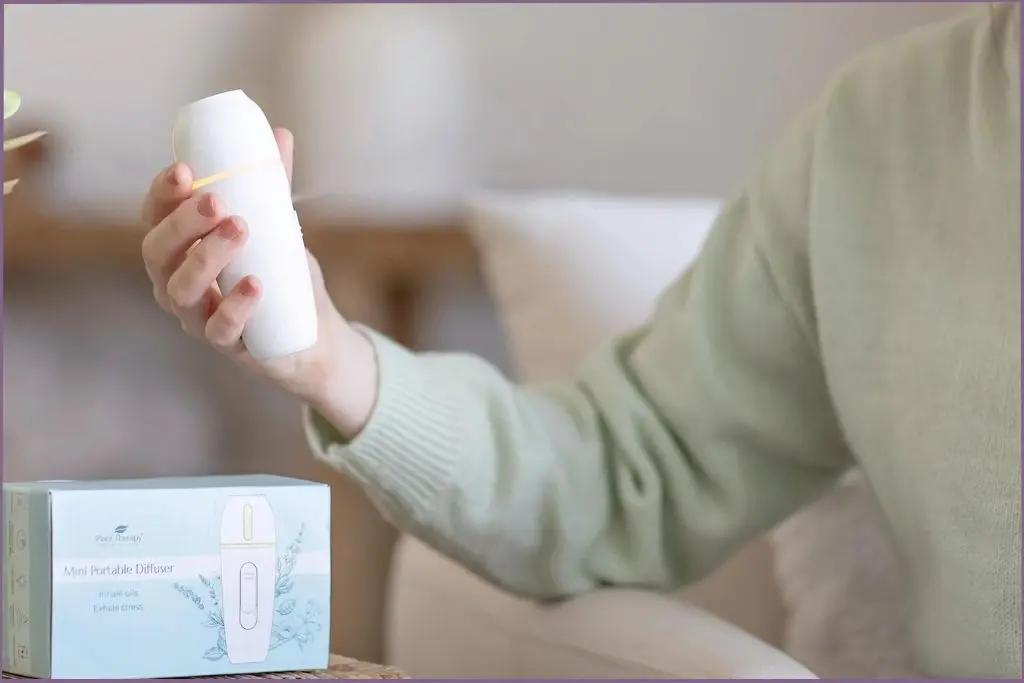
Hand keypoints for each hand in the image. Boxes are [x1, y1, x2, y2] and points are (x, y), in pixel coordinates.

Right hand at [141, 128, 376, 437]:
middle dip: (182, 223)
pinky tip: (256, 284)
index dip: (162, 194)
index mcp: (179, 251)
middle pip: (156, 253)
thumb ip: (272, 186)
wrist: (314, 334)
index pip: (154, 218)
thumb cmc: (282, 277)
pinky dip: (235, 307)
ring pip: (181, 291)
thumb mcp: (276, 228)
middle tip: (217, 202)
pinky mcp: (230, 347)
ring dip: (206, 257)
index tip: (186, 169)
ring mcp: (198, 319)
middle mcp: (177, 285)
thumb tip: (279, 134)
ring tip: (241, 229)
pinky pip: (219, 331)